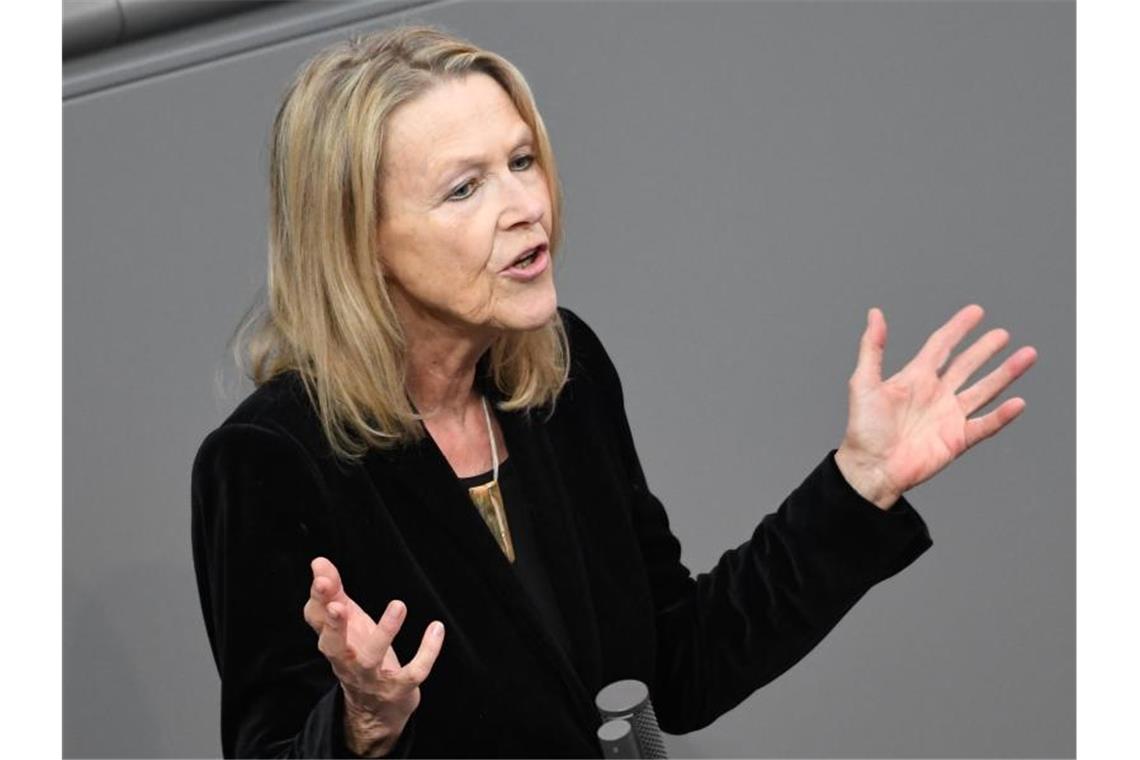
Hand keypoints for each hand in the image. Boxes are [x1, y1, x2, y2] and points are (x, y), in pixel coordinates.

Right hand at [303, 557, 444, 756]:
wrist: (375, 711)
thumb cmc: (358, 656)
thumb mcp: (346, 625)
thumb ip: (333, 594)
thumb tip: (319, 561)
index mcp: (332, 642)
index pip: (317, 620)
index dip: (319, 599)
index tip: (322, 576)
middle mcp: (347, 662)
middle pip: (332, 646)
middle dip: (334, 626)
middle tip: (338, 605)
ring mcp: (372, 678)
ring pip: (372, 658)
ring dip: (384, 632)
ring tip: (398, 605)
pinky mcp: (398, 689)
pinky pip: (413, 673)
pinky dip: (426, 653)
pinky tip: (436, 628)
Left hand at [836, 304, 1037, 509]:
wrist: (871, 469)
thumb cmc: (863, 429)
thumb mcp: (864, 383)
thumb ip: (872, 348)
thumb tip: (875, 314)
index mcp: (915, 379)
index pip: (942, 346)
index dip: (958, 328)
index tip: (976, 312)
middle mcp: (935, 395)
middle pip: (967, 365)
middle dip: (985, 349)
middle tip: (1003, 334)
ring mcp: (948, 417)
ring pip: (984, 390)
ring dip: (1005, 374)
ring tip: (1027, 355)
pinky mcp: (957, 439)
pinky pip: (985, 425)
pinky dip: (1002, 416)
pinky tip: (1018, 403)